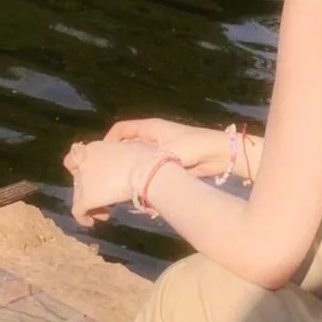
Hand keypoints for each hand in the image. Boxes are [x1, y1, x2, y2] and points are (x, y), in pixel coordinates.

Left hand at [64, 139, 155, 226]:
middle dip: (91, 189)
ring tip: (106, 212)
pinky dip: (83, 218)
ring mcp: (82, 181)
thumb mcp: (128, 148)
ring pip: (78, 196)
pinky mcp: (85, 199)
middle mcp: (83, 163)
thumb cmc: (144, 157)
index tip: (96, 177)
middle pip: (79, 180)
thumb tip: (122, 164)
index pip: (75, 158)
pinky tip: (92, 222)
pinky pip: (78, 212)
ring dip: (91, 204)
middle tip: (107, 197)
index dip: (82, 169)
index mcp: (92, 148)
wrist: (145, 170)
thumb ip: (118, 155)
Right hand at [103, 118, 231, 177]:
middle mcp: (154, 138)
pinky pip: (149, 171)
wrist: (219, 155)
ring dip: (131, 172)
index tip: (101, 156)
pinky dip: (143, 180)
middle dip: (118, 160)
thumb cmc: (193, 147)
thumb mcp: (167, 153)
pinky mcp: (168, 164)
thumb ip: (147, 165)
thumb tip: (128, 180)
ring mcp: (161, 151)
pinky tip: (139, 192)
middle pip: (128, 146)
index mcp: (151, 128)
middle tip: (107, 176)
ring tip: (120, 187)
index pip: (122, 129)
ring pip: (138, 161)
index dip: (109, 140)